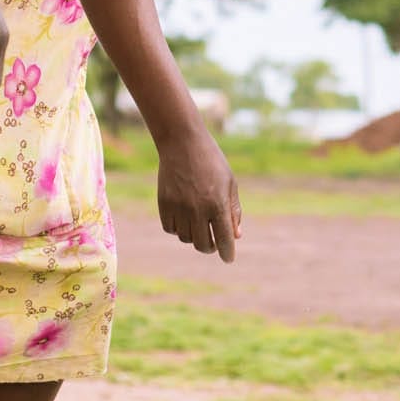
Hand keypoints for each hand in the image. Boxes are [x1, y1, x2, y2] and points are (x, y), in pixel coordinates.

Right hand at [156, 122, 240, 264]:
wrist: (182, 142)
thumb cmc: (211, 161)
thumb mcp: (229, 182)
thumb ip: (233, 210)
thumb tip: (235, 236)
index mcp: (218, 203)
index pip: (224, 239)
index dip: (228, 252)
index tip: (229, 258)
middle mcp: (198, 209)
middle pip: (204, 245)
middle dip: (211, 247)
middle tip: (214, 240)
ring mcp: (179, 207)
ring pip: (186, 238)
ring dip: (194, 236)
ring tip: (198, 222)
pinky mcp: (164, 204)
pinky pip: (171, 229)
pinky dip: (178, 228)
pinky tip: (184, 218)